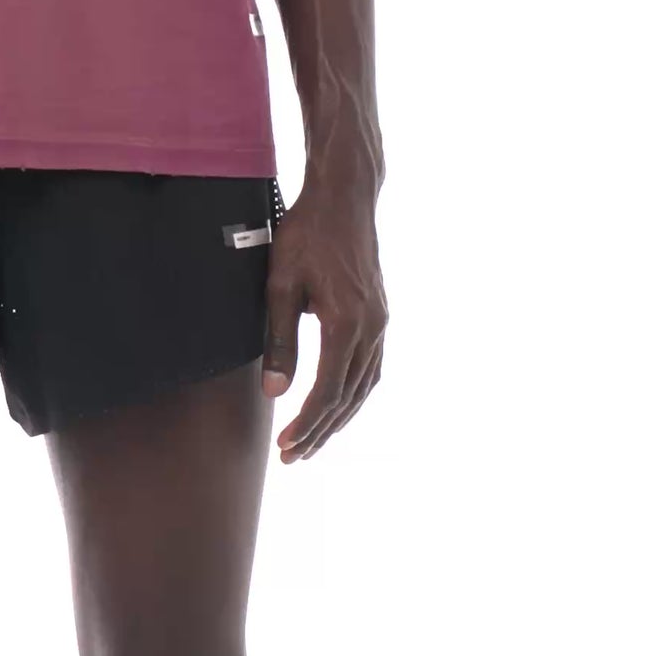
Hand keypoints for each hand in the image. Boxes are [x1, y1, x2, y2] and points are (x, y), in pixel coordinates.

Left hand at [260, 182, 386, 461]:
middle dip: (321, 431)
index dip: (307, 423)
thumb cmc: (306, 233)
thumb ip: (278, 341)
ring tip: (313, 441)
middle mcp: (372, 327)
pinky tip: (338, 405)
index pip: (328, 390)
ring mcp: (382, 322)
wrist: (345, 198)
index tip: (286, 446)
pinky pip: (371, 368)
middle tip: (293, 457)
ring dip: (340, 417)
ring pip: (365, 387)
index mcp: (347, 322)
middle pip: (349, 397)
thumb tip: (274, 392)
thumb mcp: (280, 285)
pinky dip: (354, 394)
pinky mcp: (381, 315)